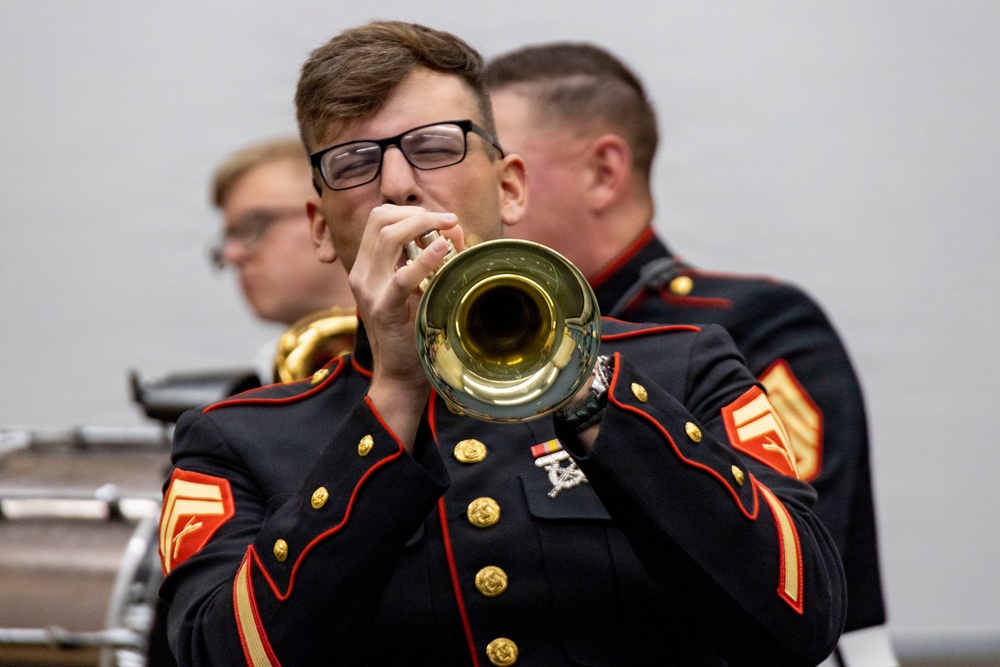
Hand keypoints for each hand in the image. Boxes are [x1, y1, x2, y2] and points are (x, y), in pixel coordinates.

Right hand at [350, 204, 462, 448]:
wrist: (402, 375)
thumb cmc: (416, 331)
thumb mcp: (424, 287)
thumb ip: (436, 257)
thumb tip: (455, 227)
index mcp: (367, 266)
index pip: (379, 218)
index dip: (410, 210)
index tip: (441, 218)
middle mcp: (362, 273)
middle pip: (379, 219)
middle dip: (417, 212)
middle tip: (448, 220)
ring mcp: (368, 290)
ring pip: (387, 237)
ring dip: (421, 225)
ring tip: (448, 229)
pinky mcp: (383, 309)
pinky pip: (401, 277)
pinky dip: (423, 259)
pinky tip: (443, 250)